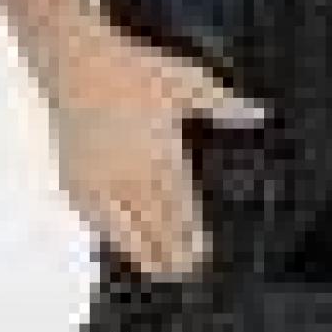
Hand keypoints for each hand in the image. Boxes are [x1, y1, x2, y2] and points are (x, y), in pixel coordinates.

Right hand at [45, 15, 267, 279]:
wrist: (75, 61)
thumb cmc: (131, 69)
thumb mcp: (184, 80)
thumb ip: (221, 102)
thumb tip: (258, 113)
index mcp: (159, 158)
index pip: (179, 211)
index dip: (191, 237)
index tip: (203, 255)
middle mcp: (129, 179)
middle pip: (153, 230)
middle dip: (170, 253)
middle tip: (187, 271)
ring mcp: (97, 184)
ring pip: (123, 232)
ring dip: (142, 250)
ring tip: (159, 269)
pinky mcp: (73, 181)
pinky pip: (95, 219)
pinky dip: (110, 233)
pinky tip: (118, 240)